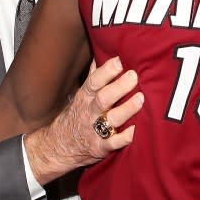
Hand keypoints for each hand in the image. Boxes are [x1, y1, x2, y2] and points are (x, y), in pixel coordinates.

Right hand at [24, 55, 142, 182]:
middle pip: (104, 98)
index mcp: (86, 96)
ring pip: (111, 119)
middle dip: (119, 87)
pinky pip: (113, 143)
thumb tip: (102, 51)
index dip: (107, 71)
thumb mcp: (82, 94)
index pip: (95, 81)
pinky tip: (136, 130)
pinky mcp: (100, 147)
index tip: (119, 61)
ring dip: (126, 109)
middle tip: (134, 76)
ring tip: (141, 98)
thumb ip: (94, 74)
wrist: (58, 146)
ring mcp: (95, 130)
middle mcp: (90, 111)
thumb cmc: (77, 114)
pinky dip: (124, 138)